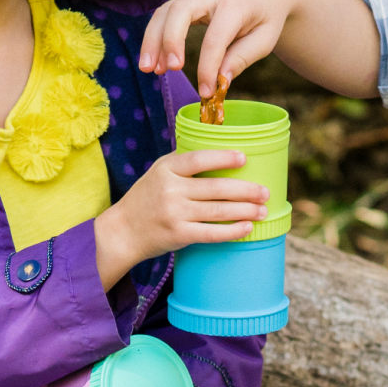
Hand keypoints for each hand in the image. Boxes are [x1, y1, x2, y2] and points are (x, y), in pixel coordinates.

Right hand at [93, 147, 268, 287]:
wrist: (122, 231)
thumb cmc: (147, 198)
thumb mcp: (159, 172)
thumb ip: (184, 163)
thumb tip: (222, 151)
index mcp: (167, 169)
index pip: (198, 159)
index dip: (223, 158)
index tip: (244, 158)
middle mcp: (170, 189)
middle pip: (216, 188)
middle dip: (246, 190)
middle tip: (265, 192)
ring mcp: (174, 213)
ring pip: (218, 211)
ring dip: (245, 210)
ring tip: (263, 210)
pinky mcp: (178, 234)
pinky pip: (211, 233)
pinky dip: (232, 231)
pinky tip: (247, 228)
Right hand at [139, 0, 299, 98]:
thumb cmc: (267, 18)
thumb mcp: (264, 40)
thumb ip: (241, 58)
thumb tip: (218, 81)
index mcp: (236, 5)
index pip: (215, 38)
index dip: (207, 68)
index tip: (206, 92)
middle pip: (180, 11)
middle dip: (169, 41)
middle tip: (168, 70)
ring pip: (165, 12)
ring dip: (152, 41)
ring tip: (149, 69)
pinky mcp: (185, 1)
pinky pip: (163, 15)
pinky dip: (154, 37)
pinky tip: (154, 60)